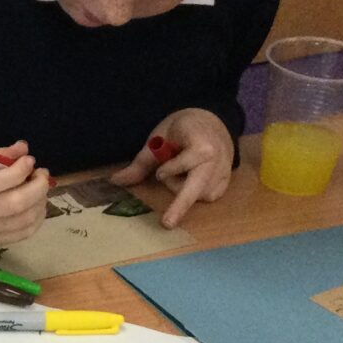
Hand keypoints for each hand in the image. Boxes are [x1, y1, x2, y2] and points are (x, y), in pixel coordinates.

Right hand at [0, 141, 51, 248]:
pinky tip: (36, 205)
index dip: (18, 171)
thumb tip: (24, 149)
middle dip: (37, 187)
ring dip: (40, 202)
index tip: (29, 160)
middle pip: (13, 204)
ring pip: (22, 220)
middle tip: (42, 174)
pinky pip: (22, 234)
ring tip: (40, 188)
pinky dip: (36, 219)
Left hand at [112, 108, 233, 228]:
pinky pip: (210, 196)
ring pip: (200, 194)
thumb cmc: (183, 128)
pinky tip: (192, 180)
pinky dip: (197, 194)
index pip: (185, 163)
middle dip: (181, 205)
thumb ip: (141, 163)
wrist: (212, 119)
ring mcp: (225, 171)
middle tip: (167, 224)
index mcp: (202, 144)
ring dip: (184, 189)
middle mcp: (218, 160)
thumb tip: (115, 181)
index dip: (168, 169)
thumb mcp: (159, 138)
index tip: (160, 173)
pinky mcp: (227, 180)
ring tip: (182, 171)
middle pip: (197, 187)